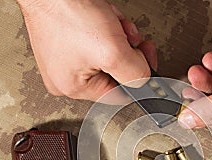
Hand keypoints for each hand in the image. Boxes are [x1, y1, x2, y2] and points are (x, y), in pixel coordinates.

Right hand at [17, 0, 156, 100]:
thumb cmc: (66, 12)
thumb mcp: (112, 52)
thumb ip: (135, 73)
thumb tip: (145, 81)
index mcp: (75, 88)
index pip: (119, 94)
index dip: (137, 76)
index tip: (146, 60)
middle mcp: (68, 76)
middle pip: (115, 72)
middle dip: (127, 52)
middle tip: (129, 38)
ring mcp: (68, 58)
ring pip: (110, 54)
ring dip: (120, 37)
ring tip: (112, 23)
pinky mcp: (69, 40)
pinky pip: (100, 41)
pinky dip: (109, 28)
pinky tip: (104, 17)